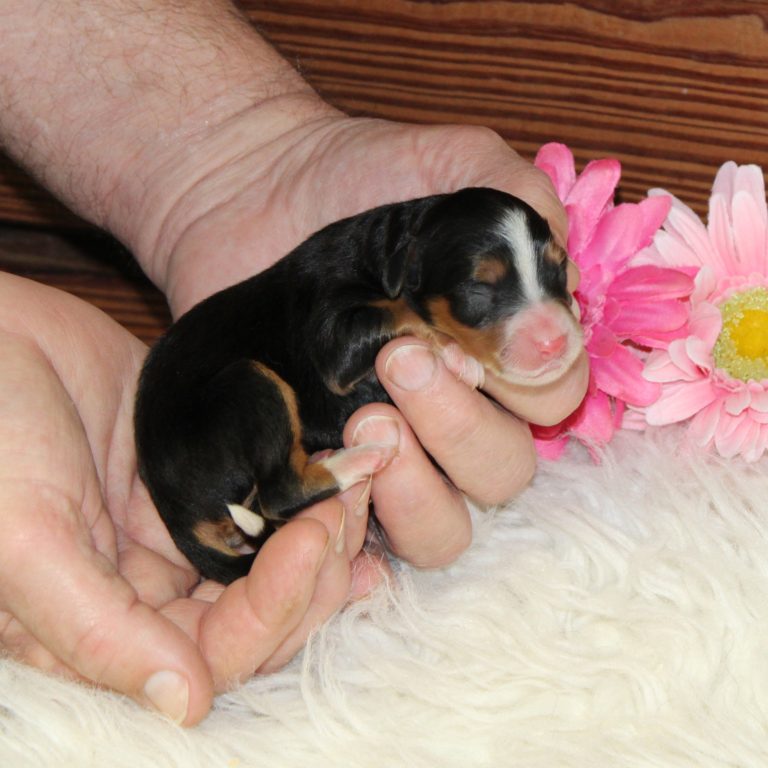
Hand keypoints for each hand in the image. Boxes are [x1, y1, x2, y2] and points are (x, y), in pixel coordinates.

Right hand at [0, 272, 376, 724]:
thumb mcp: (24, 540)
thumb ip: (97, 630)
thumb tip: (184, 705)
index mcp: (105, 623)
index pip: (215, 651)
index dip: (273, 609)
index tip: (308, 541)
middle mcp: (151, 585)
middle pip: (262, 612)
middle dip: (312, 571)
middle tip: (341, 508)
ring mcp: (184, 524)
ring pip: (277, 556)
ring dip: (324, 531)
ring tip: (356, 484)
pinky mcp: (207, 471)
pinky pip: (272, 495)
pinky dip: (310, 488)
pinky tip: (347, 473)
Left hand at [137, 105, 588, 571]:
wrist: (251, 192)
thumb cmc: (357, 177)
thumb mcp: (452, 164)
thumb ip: (519, 202)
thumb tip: (561, 303)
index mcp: (497, 352)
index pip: (554, 399)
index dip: (532, 381)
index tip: (471, 338)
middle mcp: (452, 412)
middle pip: (503, 474)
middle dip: (464, 430)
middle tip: (402, 361)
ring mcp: (387, 450)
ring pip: (443, 530)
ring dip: (418, 493)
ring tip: (366, 422)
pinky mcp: (322, 472)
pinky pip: (354, 537)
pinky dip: (352, 520)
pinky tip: (326, 467)